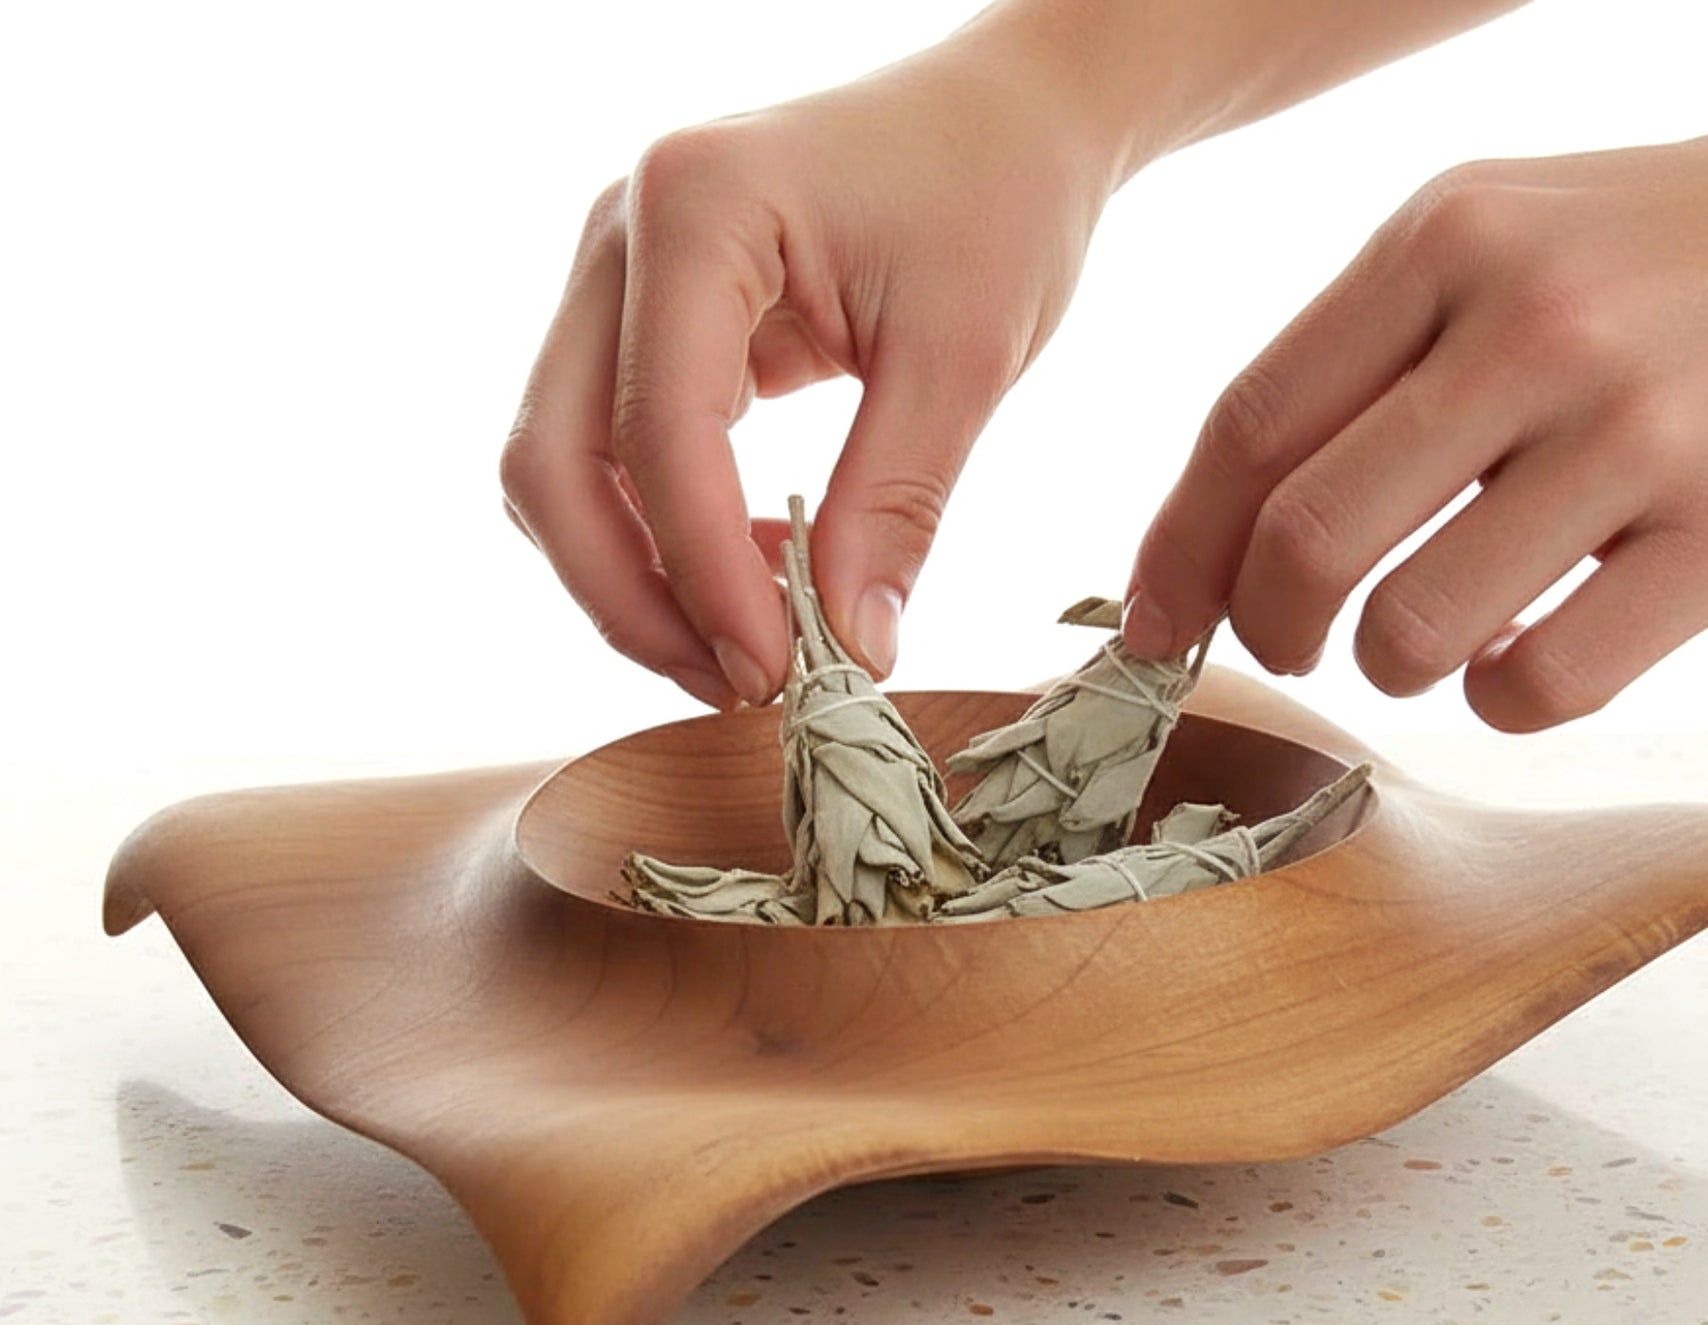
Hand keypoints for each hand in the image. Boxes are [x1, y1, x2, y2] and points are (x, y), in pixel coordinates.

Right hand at [500, 33, 1115, 707]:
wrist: (1008, 116)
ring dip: (638, 580)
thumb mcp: (964, 359)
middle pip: (556, 461)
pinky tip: (760, 570)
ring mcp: (619, 278)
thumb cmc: (997, 195)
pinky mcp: (645, 323)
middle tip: (743, 683)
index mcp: (696, 207)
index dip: (705, 576)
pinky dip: (667, 537)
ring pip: (564, 471)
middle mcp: (622, 234)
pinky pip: (613, 457)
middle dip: (634, 598)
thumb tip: (851, 654)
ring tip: (757, 642)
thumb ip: (894, 509)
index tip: (779, 671)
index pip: (657, 432)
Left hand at [1122, 95, 1707, 728]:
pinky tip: (1525, 662)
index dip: (1180, 553)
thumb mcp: (1511, 234)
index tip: (1158, 625)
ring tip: (1439, 638)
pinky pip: (1540, 682)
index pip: (1246, 427)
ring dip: (1395, 671)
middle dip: (1270, 630)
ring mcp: (1637, 425)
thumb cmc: (1683, 252)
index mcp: (1448, 235)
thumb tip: (1225, 525)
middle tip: (1299, 644)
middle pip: (1304, 543)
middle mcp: (1531, 320)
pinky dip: (1503, 701)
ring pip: (1412, 631)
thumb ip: (1372, 355)